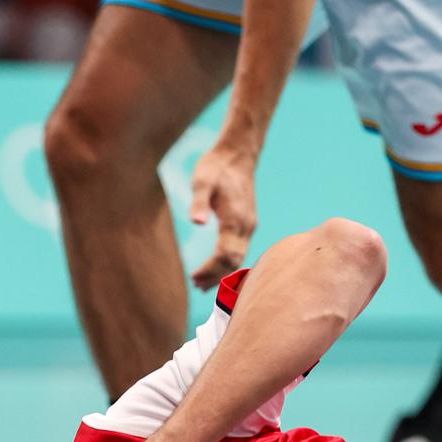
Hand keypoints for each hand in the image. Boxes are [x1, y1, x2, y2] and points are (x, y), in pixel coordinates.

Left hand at [190, 143, 257, 289]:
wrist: (237, 155)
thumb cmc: (216, 168)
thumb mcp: (202, 181)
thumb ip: (199, 202)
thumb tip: (196, 222)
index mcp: (236, 219)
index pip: (225, 255)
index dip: (210, 269)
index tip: (192, 277)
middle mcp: (246, 226)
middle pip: (234, 262)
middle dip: (216, 276)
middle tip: (195, 286)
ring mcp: (248, 226)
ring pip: (239, 258)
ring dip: (222, 273)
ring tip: (202, 284)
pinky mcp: (246, 224)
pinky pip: (239, 250)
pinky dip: (227, 263)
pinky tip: (215, 268)